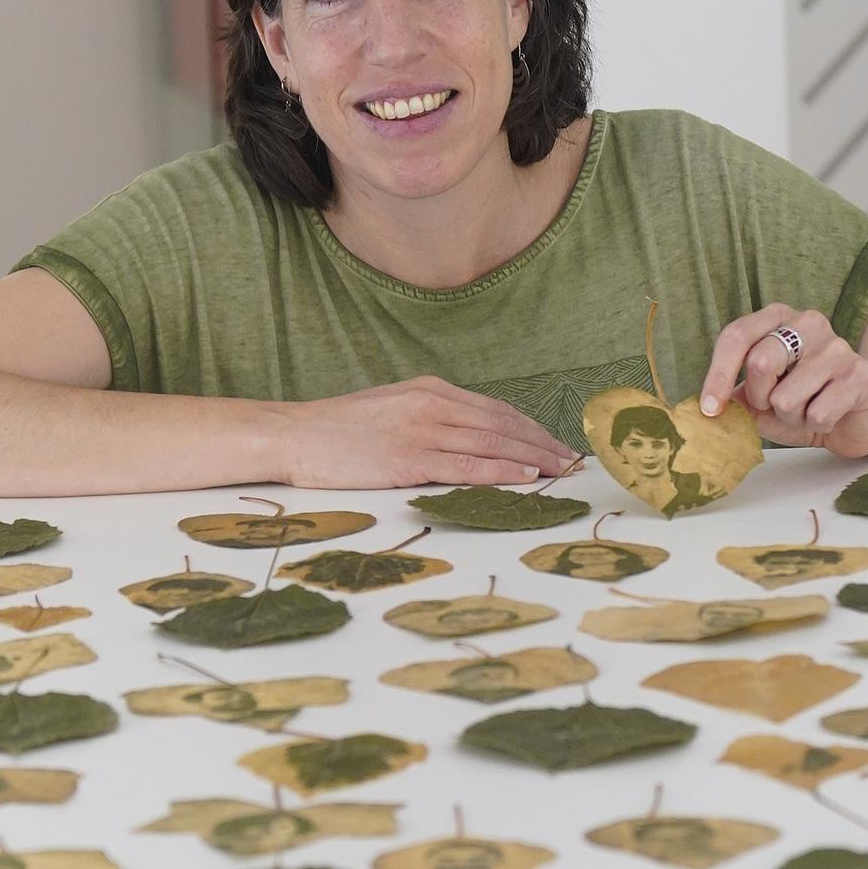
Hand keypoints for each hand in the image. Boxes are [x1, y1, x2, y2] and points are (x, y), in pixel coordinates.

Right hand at [270, 377, 579, 487]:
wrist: (293, 435)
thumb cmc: (337, 430)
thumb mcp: (391, 411)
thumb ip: (429, 419)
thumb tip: (465, 440)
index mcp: (431, 390)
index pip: (496, 410)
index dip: (532, 428)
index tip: (558, 445)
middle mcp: (433, 404)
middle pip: (503, 424)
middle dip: (544, 443)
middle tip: (574, 461)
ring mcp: (421, 430)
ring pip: (493, 444)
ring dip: (534, 459)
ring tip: (563, 473)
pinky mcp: (408, 458)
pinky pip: (466, 465)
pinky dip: (502, 471)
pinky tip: (527, 478)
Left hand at [699, 304, 867, 455]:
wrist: (853, 423)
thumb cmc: (802, 405)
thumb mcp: (760, 401)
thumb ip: (736, 397)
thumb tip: (708, 407)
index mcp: (779, 319)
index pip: (737, 335)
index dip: (718, 374)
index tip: (710, 409)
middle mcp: (809, 323)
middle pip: (760, 362)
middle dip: (760, 398)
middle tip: (775, 406)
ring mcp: (838, 346)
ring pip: (787, 398)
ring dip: (792, 417)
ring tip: (809, 410)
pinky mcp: (862, 374)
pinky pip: (818, 414)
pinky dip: (817, 426)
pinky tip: (830, 416)